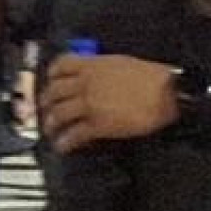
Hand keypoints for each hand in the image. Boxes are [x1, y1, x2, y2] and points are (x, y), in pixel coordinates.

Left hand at [41, 53, 179, 154]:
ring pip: (59, 114)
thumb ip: (102, 68)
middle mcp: (85, 84)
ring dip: (51, 124)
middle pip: (54, 91)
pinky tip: (63, 147)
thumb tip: (95, 74)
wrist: (165, 93)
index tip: (50, 81)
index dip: (51, 75)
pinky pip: (74, 135)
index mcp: (91, 66)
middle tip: (45, 110)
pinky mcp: (98, 125)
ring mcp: (89, 105)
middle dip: (46, 102)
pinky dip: (65, 142)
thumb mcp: (121, 63)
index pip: (60, 65)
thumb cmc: (150, 76)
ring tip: (50, 130)